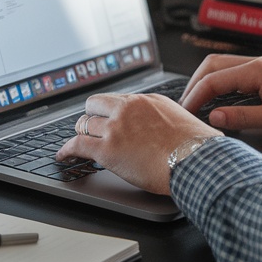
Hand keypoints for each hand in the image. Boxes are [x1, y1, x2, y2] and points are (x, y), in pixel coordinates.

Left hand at [56, 92, 221, 195]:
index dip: (110, 111)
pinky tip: (63, 156)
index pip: (118, 101)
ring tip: (76, 143)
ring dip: (80, 134)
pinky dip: (66, 151)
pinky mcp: (107, 150)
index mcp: (147, 101)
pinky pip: (77, 145)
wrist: (196, 161)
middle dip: (90, 117)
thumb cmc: (198, 148)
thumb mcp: (186, 121)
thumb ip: (172, 121)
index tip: (106, 118)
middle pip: (95, 104)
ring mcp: (116, 128)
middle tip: (89, 128)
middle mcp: (128, 109)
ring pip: (84, 124)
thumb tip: (180, 131)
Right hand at [181, 55, 261, 139]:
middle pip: (214, 66)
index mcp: (258, 70)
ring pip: (224, 69)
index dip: (195, 96)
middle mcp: (258, 64)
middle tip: (184, 107)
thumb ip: (244, 118)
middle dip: (195, 85)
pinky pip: (236, 77)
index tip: (184, 112)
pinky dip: (221, 87)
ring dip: (207, 84)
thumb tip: (213, 118)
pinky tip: (219, 103)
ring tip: (196, 106)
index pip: (214, 79)